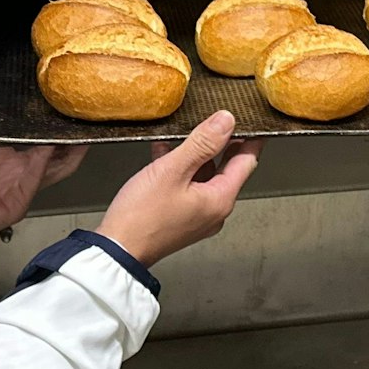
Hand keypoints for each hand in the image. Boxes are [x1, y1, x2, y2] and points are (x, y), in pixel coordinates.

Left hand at [0, 69, 89, 285]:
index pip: (23, 126)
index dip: (39, 112)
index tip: (53, 90)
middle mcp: (10, 163)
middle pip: (47, 144)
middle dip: (64, 127)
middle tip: (78, 104)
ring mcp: (17, 182)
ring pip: (54, 162)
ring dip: (69, 145)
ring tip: (83, 123)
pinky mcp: (18, 200)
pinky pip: (40, 179)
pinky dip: (53, 162)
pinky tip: (59, 145)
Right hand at [98, 111, 259, 265]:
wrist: (116, 250)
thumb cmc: (141, 216)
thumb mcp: (172, 170)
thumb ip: (202, 143)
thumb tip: (226, 120)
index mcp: (220, 200)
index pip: (247, 161)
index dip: (251, 138)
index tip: (252, 120)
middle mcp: (214, 210)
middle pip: (226, 169)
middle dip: (223, 142)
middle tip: (220, 118)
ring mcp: (197, 216)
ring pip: (205, 176)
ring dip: (197, 153)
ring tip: (188, 129)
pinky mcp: (180, 218)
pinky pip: (188, 186)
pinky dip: (181, 168)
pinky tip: (164, 151)